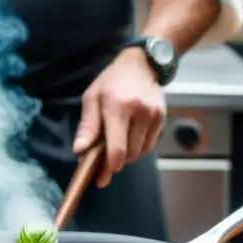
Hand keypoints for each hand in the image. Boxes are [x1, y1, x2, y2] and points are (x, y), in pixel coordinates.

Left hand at [73, 48, 165, 187]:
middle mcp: (140, 112)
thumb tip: (79, 150)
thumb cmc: (111, 81)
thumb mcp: (92, 98)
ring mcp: (155, 115)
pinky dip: (137, 148)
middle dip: (115, 163)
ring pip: (141, 151)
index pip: (117, 147)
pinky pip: (149, 144)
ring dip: (127, 156)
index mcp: (119, 106)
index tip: (100, 178)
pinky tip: (128, 141)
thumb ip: (87, 125)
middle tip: (102, 164)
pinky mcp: (162, 118)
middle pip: (130, 153)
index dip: (109, 167)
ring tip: (114, 149)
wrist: (141, 63)